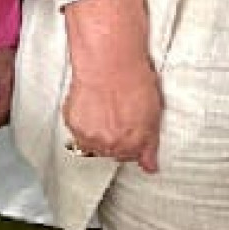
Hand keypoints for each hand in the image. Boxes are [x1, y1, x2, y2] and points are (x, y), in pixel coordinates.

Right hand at [60, 46, 162, 171]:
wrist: (109, 62)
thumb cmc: (133, 79)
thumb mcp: (154, 113)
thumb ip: (150, 146)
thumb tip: (150, 167)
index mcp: (134, 144)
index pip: (132, 156)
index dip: (133, 140)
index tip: (131, 128)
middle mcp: (111, 145)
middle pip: (112, 151)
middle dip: (116, 136)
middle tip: (117, 113)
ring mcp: (91, 137)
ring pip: (94, 144)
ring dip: (98, 131)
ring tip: (105, 108)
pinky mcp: (74, 125)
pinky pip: (78, 132)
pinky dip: (84, 121)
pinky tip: (92, 105)